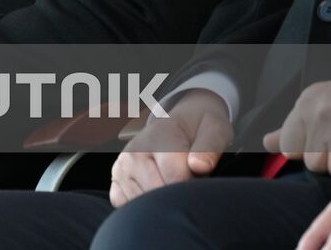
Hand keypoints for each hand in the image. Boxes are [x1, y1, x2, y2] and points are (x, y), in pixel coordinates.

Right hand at [110, 89, 231, 206]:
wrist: (180, 124)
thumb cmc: (199, 130)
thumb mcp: (214, 130)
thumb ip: (209, 148)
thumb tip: (199, 167)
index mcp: (157, 138)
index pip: (176, 176)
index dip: (195, 184)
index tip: (201, 176)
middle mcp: (134, 153)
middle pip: (158, 193)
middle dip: (178, 195)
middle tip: (188, 180)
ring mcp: (122, 168)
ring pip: (142, 203)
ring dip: (161, 202)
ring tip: (173, 184)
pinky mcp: (116, 181)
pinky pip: (125, 205)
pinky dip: (142, 206)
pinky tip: (156, 192)